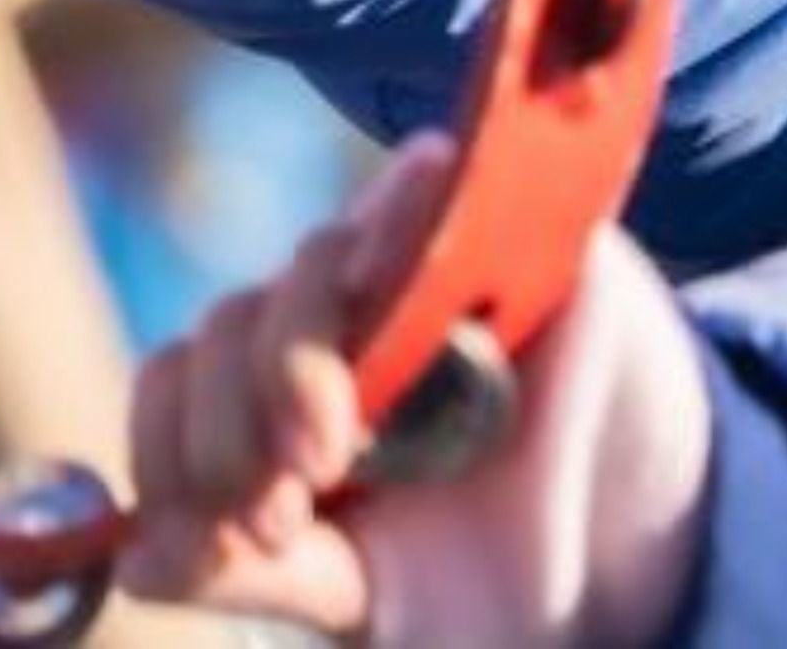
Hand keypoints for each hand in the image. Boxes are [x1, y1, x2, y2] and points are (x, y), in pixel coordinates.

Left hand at [120, 135, 714, 647]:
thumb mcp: (366, 598)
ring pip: (315, 263)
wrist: (646, 553)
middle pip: (232, 323)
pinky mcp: (509, 231)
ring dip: (297, 358)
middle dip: (228, 428)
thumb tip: (140, 561)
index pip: (181, 380)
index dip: (173, 447)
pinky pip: (442, 189)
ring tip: (333, 449)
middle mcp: (336, 323)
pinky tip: (413, 248)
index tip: (221, 534)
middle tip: (286, 511)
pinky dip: (412, 196)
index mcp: (279, 404)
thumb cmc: (495, 577)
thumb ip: (259, 572)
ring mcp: (419, 269)